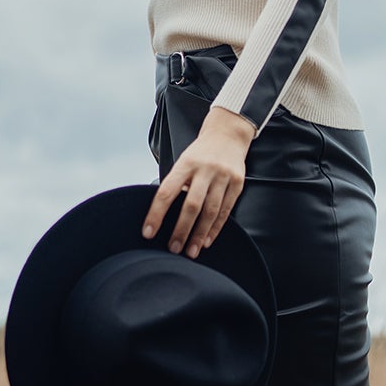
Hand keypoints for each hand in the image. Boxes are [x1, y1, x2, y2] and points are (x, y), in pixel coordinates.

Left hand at [142, 107, 255, 256]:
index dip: (156, 214)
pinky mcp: (237, 183)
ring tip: (191, 251)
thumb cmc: (200, 152)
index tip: (148, 232)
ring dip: (199, 234)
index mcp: (185, 164)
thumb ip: (175, 184)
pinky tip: (207, 240)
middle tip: (173, 248)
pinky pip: (226, 210)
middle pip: (191, 205)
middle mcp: (204, 170)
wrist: (228, 134)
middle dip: (181, 230)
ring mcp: (223, 176)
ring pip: (210, 211)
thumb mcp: (183, 162)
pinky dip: (216, 228)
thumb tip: (162, 214)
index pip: (167, 192)